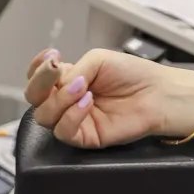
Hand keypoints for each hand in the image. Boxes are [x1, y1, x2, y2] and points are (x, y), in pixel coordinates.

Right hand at [24, 48, 187, 147]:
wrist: (160, 93)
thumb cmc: (135, 75)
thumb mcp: (98, 60)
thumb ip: (72, 71)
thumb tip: (57, 85)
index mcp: (69, 80)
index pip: (38, 78)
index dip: (37, 68)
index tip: (50, 57)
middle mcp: (68, 101)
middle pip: (34, 98)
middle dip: (40, 82)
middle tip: (56, 70)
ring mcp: (75, 119)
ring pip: (44, 116)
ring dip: (59, 99)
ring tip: (83, 87)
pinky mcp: (85, 137)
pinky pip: (63, 131)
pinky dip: (71, 115)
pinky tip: (87, 102)